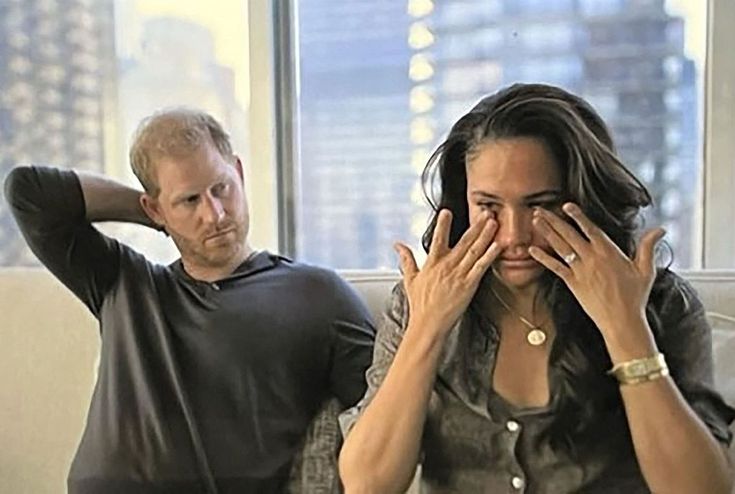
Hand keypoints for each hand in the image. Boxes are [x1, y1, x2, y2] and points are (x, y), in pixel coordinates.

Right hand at [395, 209, 500, 339]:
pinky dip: (489, 256)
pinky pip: (481, 268)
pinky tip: (497, 246)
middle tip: (486, 212)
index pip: (438, 239)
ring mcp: (458, 275)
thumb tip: (397, 245)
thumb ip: (406, 259)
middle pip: (464, 241)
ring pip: (474, 251)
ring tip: (494, 222)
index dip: (443, 224)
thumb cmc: (420, 304)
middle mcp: (446, 266)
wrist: (428, 325)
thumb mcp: (410, 279)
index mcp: (432, 263)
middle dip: (476, 226)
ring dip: (485, 235)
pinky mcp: (469, 286)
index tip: (447, 211)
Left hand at [528, 203, 665, 343]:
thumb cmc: (635, 296)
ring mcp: (580, 270)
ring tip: (534, 220)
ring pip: (560, 247)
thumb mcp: (645, 269)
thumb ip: (648, 246)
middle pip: (569, 234)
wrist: (622, 321)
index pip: (590, 228)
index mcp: (609, 252)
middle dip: (553, 219)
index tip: (566, 205)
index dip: (578, 216)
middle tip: (539, 208)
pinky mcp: (572, 283)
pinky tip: (530, 249)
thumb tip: (661, 228)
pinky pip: (554, 267)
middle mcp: (592, 258)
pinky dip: (542, 258)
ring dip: (546, 232)